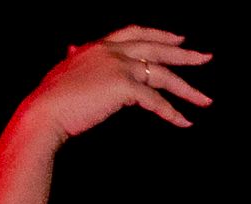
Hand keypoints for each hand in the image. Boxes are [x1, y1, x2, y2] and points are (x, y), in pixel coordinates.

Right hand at [23, 27, 212, 140]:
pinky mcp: (123, 86)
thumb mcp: (66, 69)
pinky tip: (184, 122)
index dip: (158, 35)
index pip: (134, 33)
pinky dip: (172, 113)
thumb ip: (75, 57)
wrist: (45, 111)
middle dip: (184, 54)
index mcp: (99, 46)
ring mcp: (118, 67)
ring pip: (162, 75)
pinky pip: (156, 101)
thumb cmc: (54, 96)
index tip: (178, 39)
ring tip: (206, 101)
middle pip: (156, 48)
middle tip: (206, 58)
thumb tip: (72, 48)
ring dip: (187, 89)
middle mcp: (111, 51)